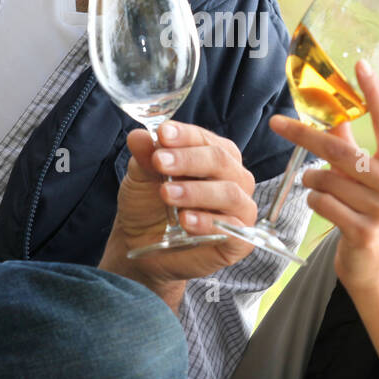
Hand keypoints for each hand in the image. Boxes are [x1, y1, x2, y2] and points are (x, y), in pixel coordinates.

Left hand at [99, 121, 259, 294]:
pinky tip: (186, 220)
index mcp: (215, 154)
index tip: (162, 134)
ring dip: (196, 191)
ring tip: (166, 194)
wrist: (144, 244)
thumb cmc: (149, 204)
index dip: (184, 135)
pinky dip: (208, 222)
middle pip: (219, 160)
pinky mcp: (239, 240)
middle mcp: (234, 178)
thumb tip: (138, 137)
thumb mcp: (141, 177)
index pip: (204, 138)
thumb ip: (145, 157)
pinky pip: (233, 229)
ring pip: (228, 192)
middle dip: (188, 159)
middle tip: (159, 162)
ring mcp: (240, 209)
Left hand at [268, 59, 378, 293]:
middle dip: (304, 135)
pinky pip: (321, 203)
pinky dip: (314, 202)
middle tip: (276, 123)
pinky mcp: (364, 230)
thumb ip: (354, 146)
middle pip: (340, 149)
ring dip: (312, 181)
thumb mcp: (372, 180)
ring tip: (321, 190)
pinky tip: (324, 208)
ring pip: (325, 178)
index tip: (360, 64)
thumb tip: (332, 112)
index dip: (374, 92)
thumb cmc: (373, 218)